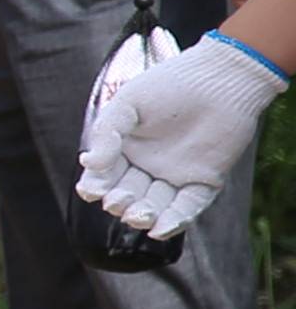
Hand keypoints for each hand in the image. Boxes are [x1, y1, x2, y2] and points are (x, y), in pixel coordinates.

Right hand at [82, 24, 289, 242]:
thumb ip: (106, 132)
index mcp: (125, 147)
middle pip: (127, 194)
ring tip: (139, 215)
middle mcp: (149, 165)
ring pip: (155, 205)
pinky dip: (175, 220)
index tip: (92, 189)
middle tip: (118, 200)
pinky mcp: (205, 180)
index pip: (104, 175)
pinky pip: (188, 206)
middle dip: (120, 202)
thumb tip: (88, 164)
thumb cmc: (170, 84)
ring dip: (144, 215)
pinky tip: (160, 229)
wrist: (220, 79)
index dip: (96, 185)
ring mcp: (177, 174)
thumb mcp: (127, 103)